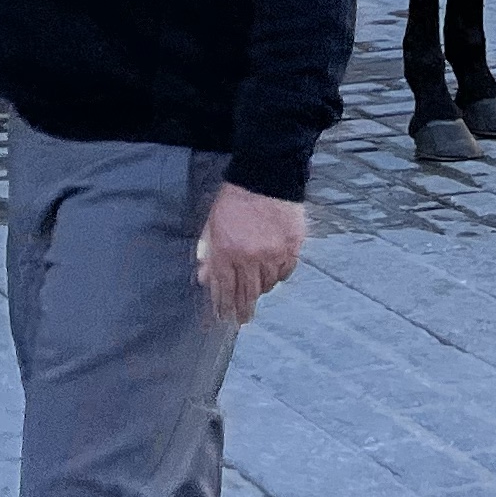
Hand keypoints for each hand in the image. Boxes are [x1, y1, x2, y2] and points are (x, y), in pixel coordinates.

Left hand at [195, 182, 304, 326]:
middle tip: (241, 320)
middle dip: (242, 310)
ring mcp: (273, 254)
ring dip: (259, 292)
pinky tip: (272, 278)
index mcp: (227, 251)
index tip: (223, 317)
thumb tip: (203, 276)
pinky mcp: (292, 248)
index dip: (223, 306)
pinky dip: (277, 277)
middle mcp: (250, 257)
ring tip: (255, 296)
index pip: (224, 289)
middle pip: (247, 294)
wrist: (266, 175)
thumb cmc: (235, 198)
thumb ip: (209, 252)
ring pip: (267, 285)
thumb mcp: (213, 223)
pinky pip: (285, 273)